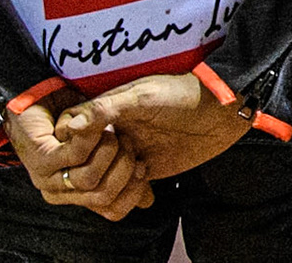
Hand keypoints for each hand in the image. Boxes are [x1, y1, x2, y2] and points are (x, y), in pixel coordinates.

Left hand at [5, 89, 153, 220]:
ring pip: (88, 178)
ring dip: (109, 151)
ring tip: (111, 131)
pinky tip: (99, 126)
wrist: (47, 100)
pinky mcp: (40, 159)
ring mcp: (46, 177)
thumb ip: (127, 172)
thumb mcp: (113, 151)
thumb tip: (147, 200)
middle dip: (125, 168)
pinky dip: (92, 139)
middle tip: (128, 142)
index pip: (113, 210)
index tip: (144, 166)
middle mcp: (60, 191)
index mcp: (77, 195)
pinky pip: (75, 155)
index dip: (134, 191)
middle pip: (103, 196)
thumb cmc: (82, 126)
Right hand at [59, 73, 252, 180]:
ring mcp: (126, 153)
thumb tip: (70, 126)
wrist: (224, 112)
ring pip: (98, 184)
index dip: (73, 146)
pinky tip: (148, 187)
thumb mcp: (145, 94)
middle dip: (98, 169)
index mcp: (105, 110)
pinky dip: (129, 198)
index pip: (66, 133)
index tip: (91, 147)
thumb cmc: (185, 93)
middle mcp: (110, 133)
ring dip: (115, 186)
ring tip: (140, 170)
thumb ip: (108, 108)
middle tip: (130, 154)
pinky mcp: (144, 170)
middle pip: (79, 165)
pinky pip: (121, 194)